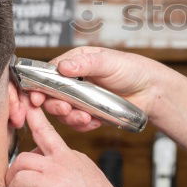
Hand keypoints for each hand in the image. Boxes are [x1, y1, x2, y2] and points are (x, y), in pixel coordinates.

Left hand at [6, 105, 139, 186]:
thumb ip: (76, 185)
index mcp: (78, 160)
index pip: (54, 143)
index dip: (40, 140)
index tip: (31, 139)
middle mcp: (68, 158)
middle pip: (41, 133)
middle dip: (27, 125)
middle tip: (14, 125)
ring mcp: (57, 169)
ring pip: (22, 159)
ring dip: (12, 175)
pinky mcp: (48, 183)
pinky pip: (20, 178)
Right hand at [29, 46, 171, 130]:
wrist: (151, 90)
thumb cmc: (131, 69)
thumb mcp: (108, 61)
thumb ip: (86, 64)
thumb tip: (63, 67)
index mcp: (75, 63)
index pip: (48, 74)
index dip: (38, 86)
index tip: (36, 97)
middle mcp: (74, 81)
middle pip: (51, 96)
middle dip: (55, 105)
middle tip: (65, 109)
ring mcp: (81, 98)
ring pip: (63, 112)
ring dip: (70, 117)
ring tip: (85, 117)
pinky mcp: (89, 114)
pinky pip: (77, 123)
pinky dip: (83, 125)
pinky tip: (94, 121)